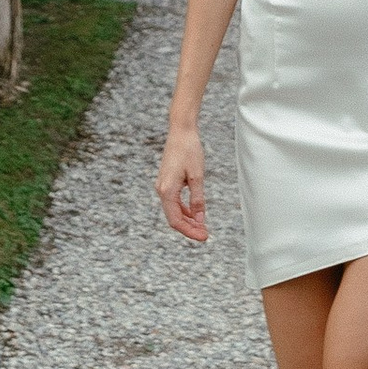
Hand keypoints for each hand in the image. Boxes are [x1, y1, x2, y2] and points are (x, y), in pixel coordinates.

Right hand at [156, 123, 207, 243]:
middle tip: (205, 234)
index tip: (204, 236)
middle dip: (189, 228)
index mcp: (167, 190)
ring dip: (187, 220)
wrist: (181, 132)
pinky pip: (174, 202)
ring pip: (174, 211)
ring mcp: (163, 186)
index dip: (190, 231)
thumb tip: (200, 220)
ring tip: (202, 226)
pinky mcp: (167, 182)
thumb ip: (198, 199)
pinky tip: (195, 213)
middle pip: (174, 218)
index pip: (176, 220)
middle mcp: (161, 190)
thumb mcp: (197, 176)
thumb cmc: (189, 151)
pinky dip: (184, 209)